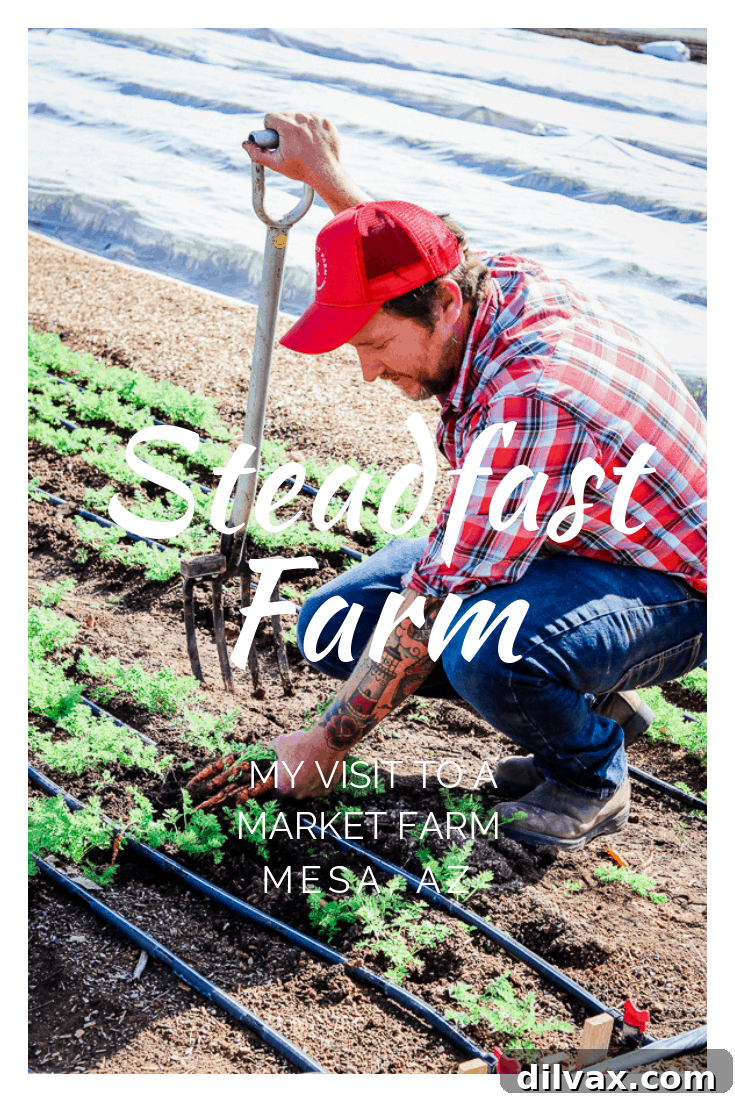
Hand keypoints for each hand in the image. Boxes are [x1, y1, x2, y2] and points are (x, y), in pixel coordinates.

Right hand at [243, 111, 370, 213]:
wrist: (327, 174)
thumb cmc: (301, 169)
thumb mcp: (276, 164)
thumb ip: (257, 154)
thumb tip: (245, 144)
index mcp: (288, 126)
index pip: (270, 117)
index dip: (270, 129)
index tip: (276, 139)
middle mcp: (302, 118)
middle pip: (284, 115)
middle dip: (283, 127)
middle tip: (289, 143)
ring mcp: (316, 118)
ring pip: (299, 116)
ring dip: (297, 126)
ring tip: (302, 143)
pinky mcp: (326, 121)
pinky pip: (313, 119)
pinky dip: (311, 127)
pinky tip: (313, 140)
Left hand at [269, 727, 345, 799]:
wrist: (325, 744)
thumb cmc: (300, 744)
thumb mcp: (280, 743)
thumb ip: (273, 749)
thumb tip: (271, 748)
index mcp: (283, 788)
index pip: (276, 793)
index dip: (279, 783)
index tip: (282, 775)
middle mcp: (298, 795)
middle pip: (293, 792)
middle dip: (293, 783)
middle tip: (297, 769)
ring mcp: (313, 794)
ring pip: (307, 791)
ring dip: (307, 783)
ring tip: (310, 767)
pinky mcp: (326, 790)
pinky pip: (320, 788)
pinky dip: (319, 781)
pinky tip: (319, 769)